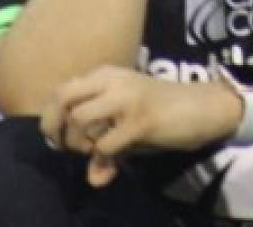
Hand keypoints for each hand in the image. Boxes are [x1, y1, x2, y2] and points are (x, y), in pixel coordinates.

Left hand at [40, 66, 241, 186]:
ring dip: (80, 143)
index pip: (61, 89)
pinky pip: (104, 143)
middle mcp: (112, 80)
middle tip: (64, 146)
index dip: (51, 116)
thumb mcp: (127, 126)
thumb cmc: (160, 113)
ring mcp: (125, 98)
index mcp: (105, 74)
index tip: (57, 138)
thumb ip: (106, 146)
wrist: (201, 106)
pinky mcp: (139, 120)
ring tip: (95, 151)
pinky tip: (114, 159)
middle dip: (55, 126)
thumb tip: (93, 178)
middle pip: (63, 98)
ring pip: (79, 120)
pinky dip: (103, 156)